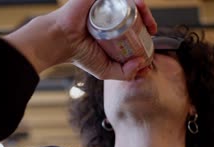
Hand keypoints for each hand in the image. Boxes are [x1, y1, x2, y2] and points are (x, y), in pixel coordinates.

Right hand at [4, 0, 156, 79]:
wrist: (61, 42)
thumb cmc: (80, 55)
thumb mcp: (106, 70)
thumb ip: (125, 73)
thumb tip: (142, 65)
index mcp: (113, 31)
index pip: (135, 28)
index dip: (147, 31)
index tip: (152, 38)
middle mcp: (110, 17)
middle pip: (135, 13)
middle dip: (148, 18)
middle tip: (152, 28)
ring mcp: (105, 5)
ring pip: (129, 2)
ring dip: (143, 7)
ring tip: (146, 18)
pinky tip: (138, 5)